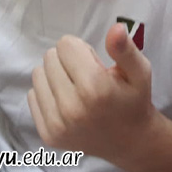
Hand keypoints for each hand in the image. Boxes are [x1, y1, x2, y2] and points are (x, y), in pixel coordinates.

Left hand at [27, 23, 160, 168]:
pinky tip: (66, 103)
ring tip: (75, 88)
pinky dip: (47, 94)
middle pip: (50, 57)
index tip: (94, 64)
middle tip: (86, 77)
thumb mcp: (140, 72)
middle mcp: (72, 108)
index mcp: (95, 88)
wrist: (131, 143)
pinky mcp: (48, 135)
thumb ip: (125, 49)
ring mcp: (57, 124)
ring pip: (37, 75)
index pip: (65, 44)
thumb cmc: (133, 100)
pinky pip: (32, 96)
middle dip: (67, 61)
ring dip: (54, 76)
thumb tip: (116, 28)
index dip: (81, 50)